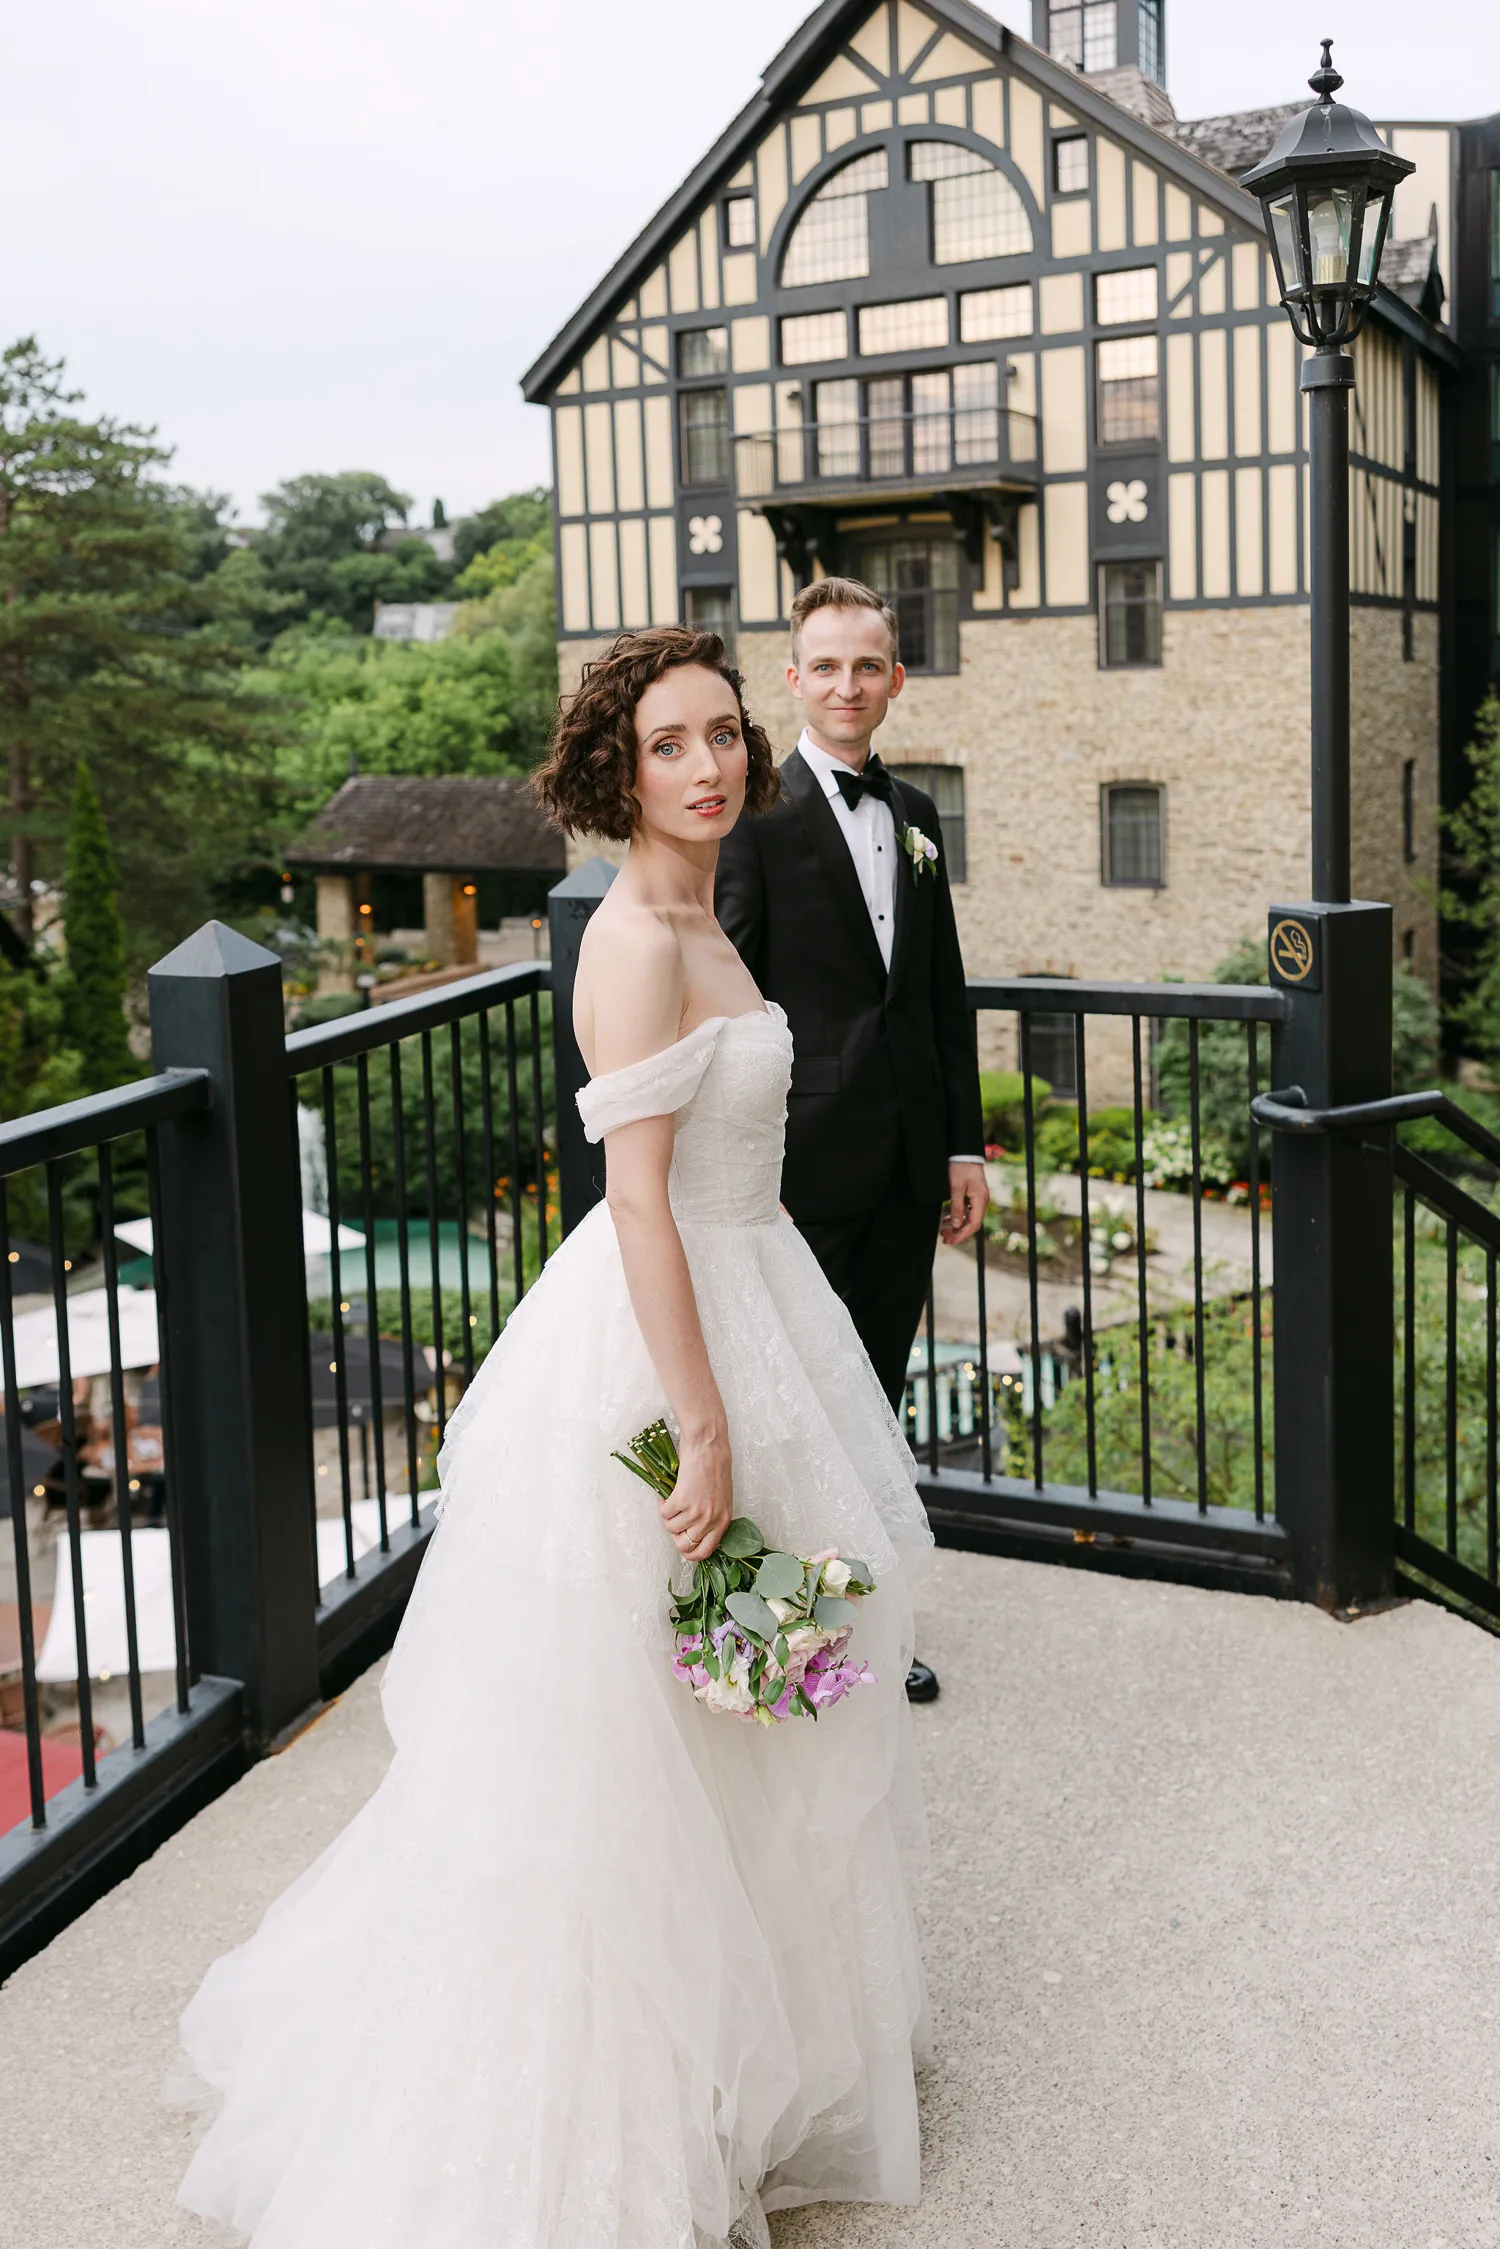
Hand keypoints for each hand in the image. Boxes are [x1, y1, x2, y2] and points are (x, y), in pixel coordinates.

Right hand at [660, 1425, 732, 1562]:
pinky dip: (662, 1505)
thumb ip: (712, 1518)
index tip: (684, 1544)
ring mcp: (696, 1511)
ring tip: (673, 1503)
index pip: (705, 1552)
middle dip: (675, 1536)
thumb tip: (695, 1533)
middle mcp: (711, 1519)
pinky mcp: (681, 1500)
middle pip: (685, 1546)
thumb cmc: (715, 1468)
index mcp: (723, 1521)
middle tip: (675, 1523)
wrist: (708, 1446)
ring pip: (671, 1529)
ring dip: (668, 1517)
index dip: (691, 1553)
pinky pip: (664, 1514)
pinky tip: (668, 1496)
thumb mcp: (721, 1499)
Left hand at [941, 1159, 988, 1246]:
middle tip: (944, 1239)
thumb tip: (957, 1225)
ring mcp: (978, 1198)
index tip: (951, 1242)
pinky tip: (947, 1219)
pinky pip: (967, 1210)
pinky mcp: (973, 1195)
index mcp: (980, 1200)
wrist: (965, 1153)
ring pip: (968, 1218)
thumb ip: (957, 1208)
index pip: (973, 1224)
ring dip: (956, 1226)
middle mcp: (982, 1201)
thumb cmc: (961, 1168)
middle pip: (971, 1223)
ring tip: (943, 1231)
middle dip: (958, 1233)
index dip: (962, 1235)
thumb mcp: (956, 1188)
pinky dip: (957, 1216)